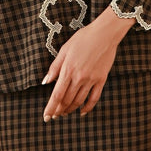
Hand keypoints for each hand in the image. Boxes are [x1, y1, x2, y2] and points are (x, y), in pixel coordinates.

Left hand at [42, 6, 132, 120]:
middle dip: (59, 110)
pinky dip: (88, 107)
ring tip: (64, 113)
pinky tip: (82, 112)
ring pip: (79, 101)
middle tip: (54, 115)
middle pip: (67, 100)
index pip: (57, 95)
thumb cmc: (83, 39)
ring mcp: (91, 80)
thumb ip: (54, 68)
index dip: (50, 108)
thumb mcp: (64, 50)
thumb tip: (45, 82)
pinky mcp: (101, 80)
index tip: (46, 117)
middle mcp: (79, 78)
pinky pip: (94, 98)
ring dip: (70, 109)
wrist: (104, 34)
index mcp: (68, 70)